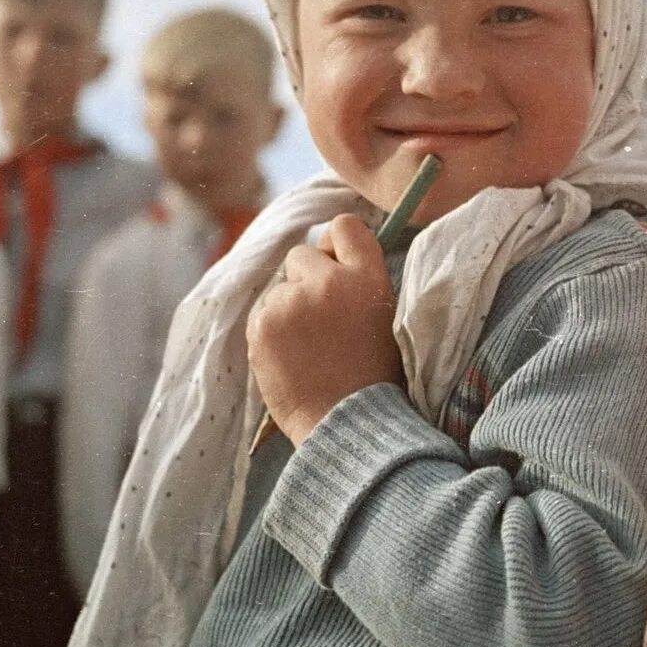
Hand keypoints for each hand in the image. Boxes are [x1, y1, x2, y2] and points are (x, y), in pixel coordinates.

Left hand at [246, 214, 403, 444]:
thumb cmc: (373, 372)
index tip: (336, 265)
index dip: (336, 245)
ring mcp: (290, 302)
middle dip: (307, 279)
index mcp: (366, 275)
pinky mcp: (261, 327)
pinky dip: (271, 330)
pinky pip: (262, 314)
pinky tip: (291, 355)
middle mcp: (327, 280)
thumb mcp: (385, 313)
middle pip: (301, 255)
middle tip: (321, 317)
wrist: (348, 421)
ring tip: (307, 345)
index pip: (344, 226)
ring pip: (278, 289)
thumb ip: (360, 279)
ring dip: (287, 307)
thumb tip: (329, 255)